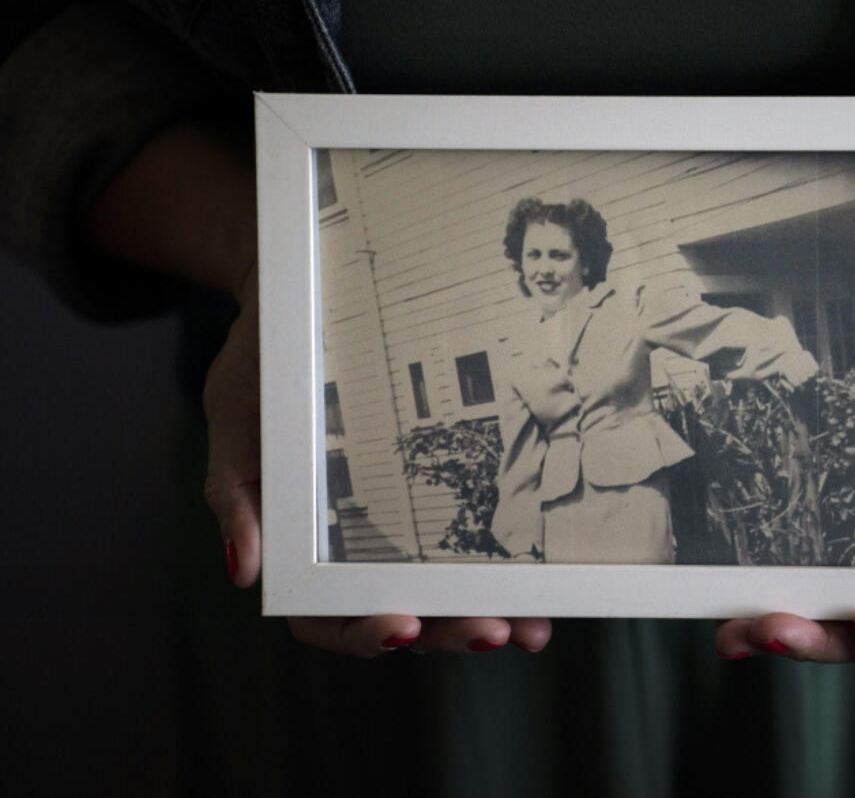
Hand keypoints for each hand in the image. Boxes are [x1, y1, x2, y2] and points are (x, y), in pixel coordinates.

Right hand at [200, 272, 552, 656]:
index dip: (360, 631)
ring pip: (441, 591)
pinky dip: (502, 567)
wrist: (303, 303)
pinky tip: (537, 583)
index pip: (322, 615)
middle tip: (494, 629)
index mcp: (298, 544)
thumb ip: (238, 496)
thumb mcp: (236, 421)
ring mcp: (399, 525)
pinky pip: (470, 540)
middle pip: (398, 612)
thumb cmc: (262, 367)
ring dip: (484, 613)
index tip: (401, 625)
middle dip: (446, 630)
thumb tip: (244, 571)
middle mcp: (353, 547)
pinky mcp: (437, 491)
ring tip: (529, 627)